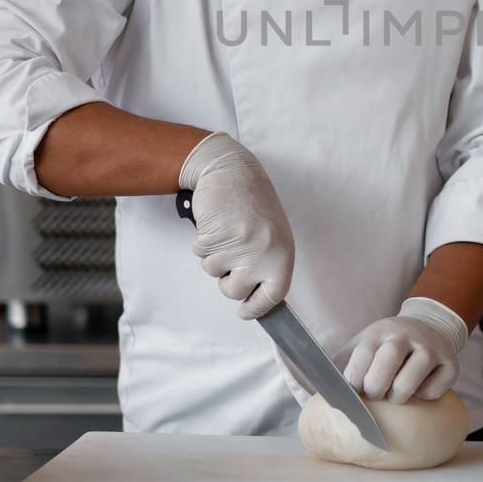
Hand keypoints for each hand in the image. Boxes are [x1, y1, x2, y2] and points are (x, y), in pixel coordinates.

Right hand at [177, 132, 293, 319]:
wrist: (230, 169)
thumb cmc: (251, 203)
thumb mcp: (271, 235)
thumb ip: (267, 264)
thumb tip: (258, 298)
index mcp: (282, 251)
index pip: (274, 294)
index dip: (257, 308)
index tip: (246, 312)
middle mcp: (264, 249)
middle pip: (235, 290)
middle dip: (226, 280)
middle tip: (231, 255)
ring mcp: (239, 242)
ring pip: (213, 271)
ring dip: (213, 254)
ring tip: (226, 229)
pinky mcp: (215, 233)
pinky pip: (200, 252)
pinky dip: (201, 240)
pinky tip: (215, 222)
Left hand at [340, 297, 467, 402]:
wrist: (428, 327)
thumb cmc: (385, 347)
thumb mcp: (362, 345)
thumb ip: (337, 364)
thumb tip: (309, 388)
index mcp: (380, 331)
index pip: (362, 357)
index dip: (354, 380)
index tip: (354, 390)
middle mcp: (406, 335)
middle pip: (386, 363)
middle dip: (375, 388)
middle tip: (375, 393)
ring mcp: (431, 348)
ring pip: (411, 380)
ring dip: (399, 395)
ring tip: (395, 395)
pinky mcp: (451, 364)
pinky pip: (434, 390)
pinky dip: (424, 396)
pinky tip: (418, 389)